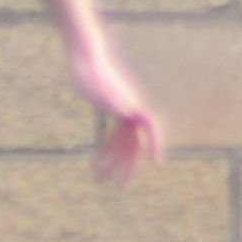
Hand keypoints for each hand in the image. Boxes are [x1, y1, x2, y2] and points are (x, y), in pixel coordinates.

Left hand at [70, 41, 169, 179]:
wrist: (84, 54)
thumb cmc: (90, 69)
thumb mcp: (99, 86)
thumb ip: (116, 98)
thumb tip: (129, 110)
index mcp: (131, 105)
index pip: (151, 128)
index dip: (157, 145)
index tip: (157, 164)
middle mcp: (129, 111)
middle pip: (134, 143)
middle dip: (129, 166)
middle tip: (122, 186)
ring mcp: (120, 112)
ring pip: (120, 144)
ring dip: (112, 163)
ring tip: (98, 180)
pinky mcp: (108, 112)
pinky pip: (110, 137)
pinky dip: (104, 151)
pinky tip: (94, 164)